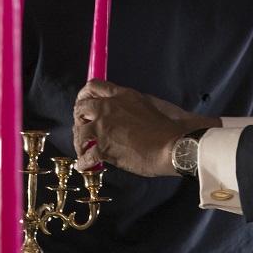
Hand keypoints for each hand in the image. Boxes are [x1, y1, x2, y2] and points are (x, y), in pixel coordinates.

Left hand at [73, 80, 219, 174]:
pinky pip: (87, 156)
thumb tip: (122, 110)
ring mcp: (104, 127)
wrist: (173, 146)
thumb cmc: (167, 128)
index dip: (84, 96)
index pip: (93, 86)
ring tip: (82, 151)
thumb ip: (130, 105)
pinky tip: (84, 166)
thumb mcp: (148, 104)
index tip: (84, 104)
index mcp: (121, 95)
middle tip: (82, 128)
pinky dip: (84, 163)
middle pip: (81, 108)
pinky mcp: (104, 148)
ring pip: (80, 132)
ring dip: (79, 143)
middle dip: (78, 119)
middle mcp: (109, 108)